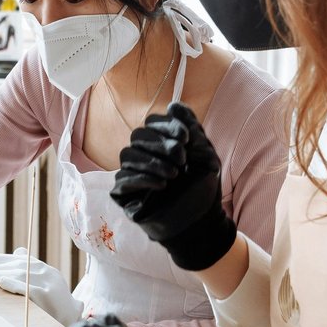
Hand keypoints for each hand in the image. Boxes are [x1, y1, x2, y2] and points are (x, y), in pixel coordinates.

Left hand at [0, 248, 82, 325]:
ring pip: (22, 274)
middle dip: (1, 266)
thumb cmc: (55, 306)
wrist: (72, 321)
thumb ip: (32, 270)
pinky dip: (13, 284)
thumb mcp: (46, 284)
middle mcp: (48, 274)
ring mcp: (49, 284)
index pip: (23, 259)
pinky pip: (27, 288)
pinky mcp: (47, 296)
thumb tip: (18, 251)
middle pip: (21, 265)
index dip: (5, 258)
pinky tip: (2, 282)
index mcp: (47, 270)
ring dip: (3, 274)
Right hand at [109, 102, 236, 270]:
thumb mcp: (203, 153)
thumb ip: (191, 127)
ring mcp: (133, 175)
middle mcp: (144, 157)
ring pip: (127, 154)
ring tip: (174, 174)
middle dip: (160, 144)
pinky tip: (162, 184)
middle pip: (137, 136)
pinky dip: (143, 178)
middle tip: (181, 158)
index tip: (185, 138)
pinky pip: (123, 179)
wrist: (201, 222)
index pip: (151, 123)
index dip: (166, 126)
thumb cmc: (202, 189)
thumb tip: (174, 104)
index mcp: (160, 144)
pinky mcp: (125, 195)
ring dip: (152, 161)